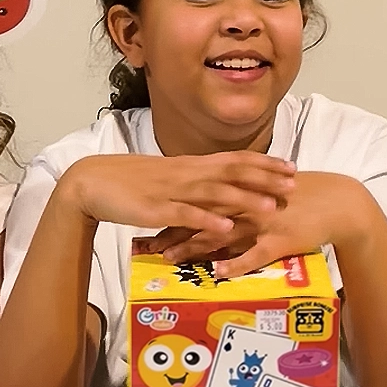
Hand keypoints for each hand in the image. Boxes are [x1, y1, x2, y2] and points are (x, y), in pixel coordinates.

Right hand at [60, 152, 295, 236]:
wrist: (92, 182)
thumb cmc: (130, 182)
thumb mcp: (168, 179)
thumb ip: (194, 182)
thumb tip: (220, 188)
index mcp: (190, 165)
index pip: (235, 159)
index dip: (264, 163)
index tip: (291, 166)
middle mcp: (186, 174)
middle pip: (232, 173)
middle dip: (265, 179)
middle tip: (294, 184)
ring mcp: (172, 191)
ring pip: (214, 193)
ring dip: (244, 199)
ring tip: (271, 207)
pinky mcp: (156, 209)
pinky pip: (185, 215)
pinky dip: (206, 220)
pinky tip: (225, 228)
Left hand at [162, 172, 363, 277]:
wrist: (339, 202)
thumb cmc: (303, 195)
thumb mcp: (268, 189)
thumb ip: (241, 196)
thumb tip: (215, 206)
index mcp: (243, 189)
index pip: (201, 199)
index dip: (174, 209)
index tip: (150, 218)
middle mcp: (248, 204)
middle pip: (203, 217)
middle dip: (174, 230)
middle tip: (149, 244)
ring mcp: (263, 222)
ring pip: (221, 236)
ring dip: (194, 248)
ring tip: (170, 261)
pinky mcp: (280, 240)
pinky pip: (253, 256)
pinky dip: (235, 265)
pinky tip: (216, 274)